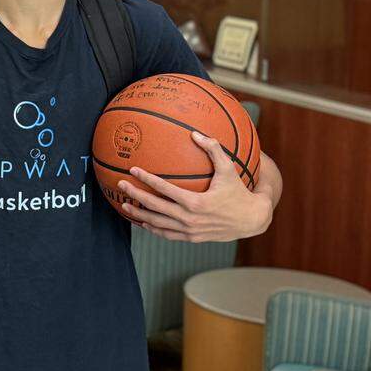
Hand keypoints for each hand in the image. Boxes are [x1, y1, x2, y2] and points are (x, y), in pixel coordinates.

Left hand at [117, 131, 271, 241]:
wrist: (251, 220)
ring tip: (124, 206)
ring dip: (139, 215)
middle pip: (155, 207)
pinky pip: (166, 234)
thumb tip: (195, 133)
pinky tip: (142, 222)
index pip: (164, 189)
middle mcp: (190, 218)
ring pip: (157, 224)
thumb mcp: (229, 169)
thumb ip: (213, 150)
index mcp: (196, 202)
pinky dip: (152, 229)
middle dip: (135, 196)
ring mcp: (189, 231)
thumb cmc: (239, 192)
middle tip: (120, 185)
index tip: (132, 170)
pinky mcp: (191, 238)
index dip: (147, 179)